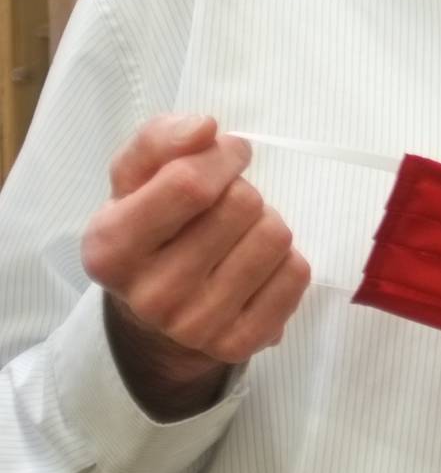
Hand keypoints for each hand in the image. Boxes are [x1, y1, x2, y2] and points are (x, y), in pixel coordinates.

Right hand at [81, 115, 311, 415]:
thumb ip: (159, 141)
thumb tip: (204, 128)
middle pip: (241, 206)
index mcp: (111, 248)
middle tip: (227, 204)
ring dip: (267, 222)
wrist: (154, 314)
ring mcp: (196, 326)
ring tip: (240, 234)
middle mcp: (150, 295)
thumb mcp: (134, 181)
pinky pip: (296, 275)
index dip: (222, 156)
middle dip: (242, 191)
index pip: (189, 185)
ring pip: (275, 237)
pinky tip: (256, 266)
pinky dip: (285, 260)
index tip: (230, 152)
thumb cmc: (150, 229)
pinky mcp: (240, 344)